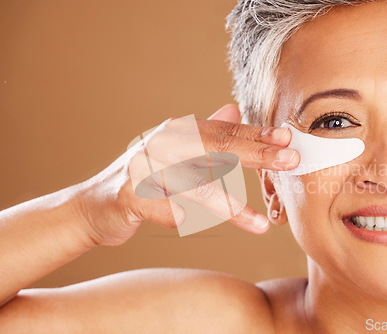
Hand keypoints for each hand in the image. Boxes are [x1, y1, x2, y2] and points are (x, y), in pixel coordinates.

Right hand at [76, 105, 298, 245]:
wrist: (95, 205)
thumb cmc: (143, 179)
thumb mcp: (175, 151)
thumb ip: (205, 132)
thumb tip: (234, 108)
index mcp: (177, 132)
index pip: (224, 131)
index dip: (257, 134)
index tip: (288, 139)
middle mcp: (162, 143)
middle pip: (216, 147)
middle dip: (256, 154)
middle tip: (290, 161)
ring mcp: (143, 167)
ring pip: (193, 184)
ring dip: (228, 205)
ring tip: (258, 224)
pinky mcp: (128, 195)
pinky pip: (163, 209)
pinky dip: (177, 217)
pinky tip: (185, 223)